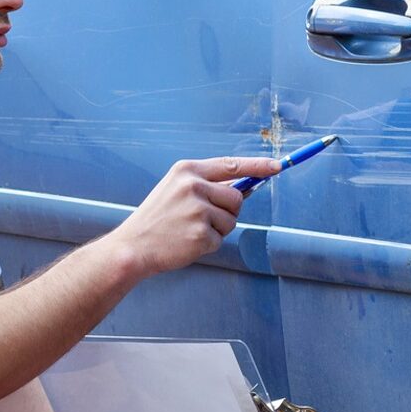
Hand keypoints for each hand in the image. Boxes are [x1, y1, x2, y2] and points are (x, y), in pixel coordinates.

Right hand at [104, 157, 278, 277]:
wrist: (133, 246)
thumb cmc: (157, 219)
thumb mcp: (176, 191)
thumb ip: (208, 186)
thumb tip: (245, 187)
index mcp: (187, 170)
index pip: (231, 165)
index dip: (258, 166)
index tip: (276, 166)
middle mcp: (193, 186)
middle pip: (237, 197)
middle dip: (229, 211)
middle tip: (204, 219)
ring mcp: (197, 210)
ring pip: (231, 220)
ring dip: (218, 229)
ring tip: (190, 230)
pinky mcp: (201, 233)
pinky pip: (220, 239)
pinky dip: (208, 245)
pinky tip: (187, 242)